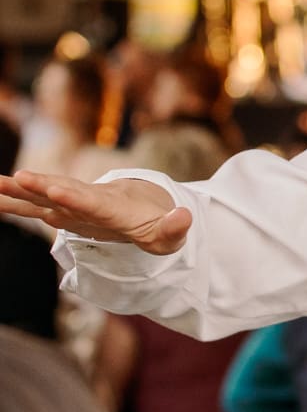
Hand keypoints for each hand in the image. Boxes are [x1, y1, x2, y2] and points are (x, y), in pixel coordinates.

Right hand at [0, 170, 191, 254]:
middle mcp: (92, 198)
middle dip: (41, 186)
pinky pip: (37, 207)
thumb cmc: (158, 222)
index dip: (77, 198)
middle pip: (64, 191)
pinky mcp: (66, 211)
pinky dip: (17, 203)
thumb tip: (184, 218)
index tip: (57, 192)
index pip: (95, 202)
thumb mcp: (172, 232)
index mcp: (116, 206)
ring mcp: (76, 203)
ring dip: (20, 191)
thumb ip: (175, 227)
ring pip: (45, 195)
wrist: (148, 205)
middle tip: (17, 178)